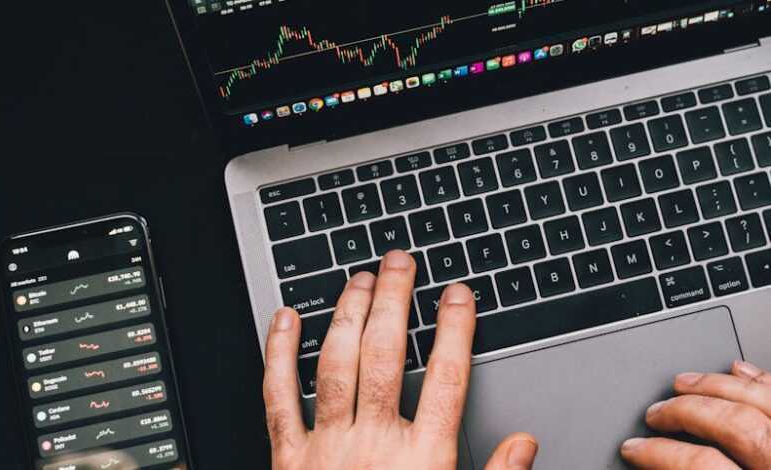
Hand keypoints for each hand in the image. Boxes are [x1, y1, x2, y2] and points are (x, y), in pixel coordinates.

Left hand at [263, 250, 537, 469]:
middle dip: (395, 302)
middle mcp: (372, 446)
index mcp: (421, 462)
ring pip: (337, 364)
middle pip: (387, 356)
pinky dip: (278, 354)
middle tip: (400, 262)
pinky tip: (285, 318)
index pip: (446, 379)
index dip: (454, 329)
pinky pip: (277, 396)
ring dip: (347, 315)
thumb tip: (524, 445)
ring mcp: (326, 449)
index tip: (457, 294)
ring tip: (358, 279)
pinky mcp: (287, 459)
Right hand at [622, 361, 770, 468]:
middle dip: (684, 411)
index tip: (635, 449)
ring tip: (683, 383)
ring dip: (715, 386)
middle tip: (656, 413)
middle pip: (732, 423)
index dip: (660, 453)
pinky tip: (739, 371)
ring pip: (759, 401)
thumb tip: (651, 467)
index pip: (699, 464)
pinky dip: (760, 380)